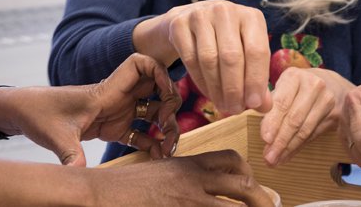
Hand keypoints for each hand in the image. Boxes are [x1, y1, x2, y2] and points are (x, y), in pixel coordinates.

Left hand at [0, 54, 180, 165]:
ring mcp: (115, 113)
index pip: (141, 64)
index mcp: (107, 90)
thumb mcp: (55, 135)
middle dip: (169, 107)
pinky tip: (157, 157)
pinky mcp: (111, 128)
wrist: (23, 113)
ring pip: (151, 113)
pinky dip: (151, 143)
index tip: (166, 94)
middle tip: (167, 130)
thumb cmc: (38, 113)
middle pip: (156, 91)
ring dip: (164, 128)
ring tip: (168, 150)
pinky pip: (138, 133)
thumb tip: (77, 173)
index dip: (160, 73)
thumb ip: (70, 153)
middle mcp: (116, 97)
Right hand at [88, 150, 273, 206]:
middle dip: (262, 201)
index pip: (231, 159)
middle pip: (242, 185)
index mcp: (188, 164)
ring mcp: (186, 200)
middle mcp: (192, 179)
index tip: (254, 187)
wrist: (99, 193)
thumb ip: (183, 177)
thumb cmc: (125, 187)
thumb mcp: (160, 173)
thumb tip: (202, 189)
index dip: (250, 174)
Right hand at [133, 0, 271, 117]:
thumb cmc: (225, 40)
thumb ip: (257, 78)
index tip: (254, 105)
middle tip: (235, 110)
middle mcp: (226, 11)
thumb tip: (265, 107)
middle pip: (232, 56)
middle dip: (234, 89)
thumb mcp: (246, 53)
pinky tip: (208, 93)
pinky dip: (200, 81)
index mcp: (251, 17)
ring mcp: (200, 15)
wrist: (189, 20)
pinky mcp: (179, 24)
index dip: (256, 80)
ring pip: (209, 59)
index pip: (257, 51)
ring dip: (216, 88)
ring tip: (222, 105)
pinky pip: (190, 59)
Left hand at [260, 67, 350, 165]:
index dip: (273, 122)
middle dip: (280, 141)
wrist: (332, 84)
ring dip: (288, 148)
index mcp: (294, 77)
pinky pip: (313, 134)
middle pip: (294, 119)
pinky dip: (298, 147)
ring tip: (275, 160)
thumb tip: (262, 132)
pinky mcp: (336, 115)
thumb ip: (271, 105)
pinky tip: (288, 155)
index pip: (282, 102)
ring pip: (304, 130)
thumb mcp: (283, 87)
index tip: (265, 138)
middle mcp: (314, 86)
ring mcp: (327, 100)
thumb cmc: (298, 87)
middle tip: (268, 157)